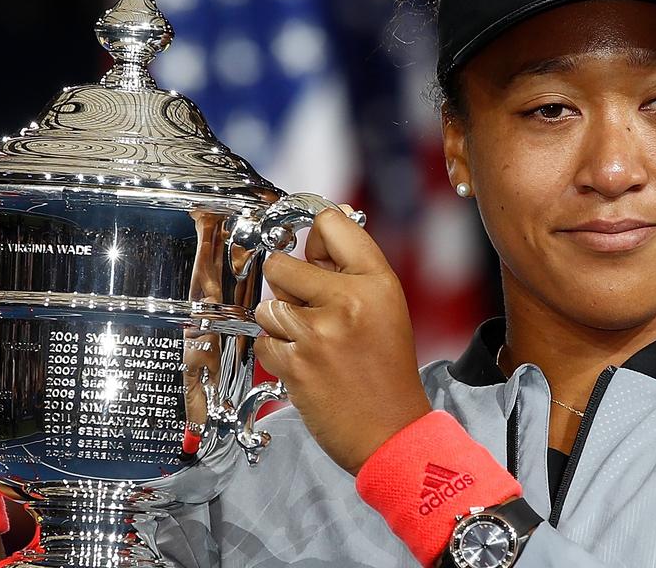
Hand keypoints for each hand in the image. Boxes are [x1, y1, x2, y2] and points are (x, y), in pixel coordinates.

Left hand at [254, 207, 431, 474]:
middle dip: (288, 286)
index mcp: (377, 282)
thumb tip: (323, 224)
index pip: (330, 224)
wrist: (391, 432)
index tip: (310, 249)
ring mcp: (318, 332)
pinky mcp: (295, 363)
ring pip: (268, 304)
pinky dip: (276, 353)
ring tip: (311, 342)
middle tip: (311, 309)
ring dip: (281, 323)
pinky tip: (304, 364)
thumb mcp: (387, 307)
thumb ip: (353, 267)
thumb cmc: (388, 372)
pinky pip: (264, 340)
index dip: (313, 235)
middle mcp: (348, 301)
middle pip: (283, 263)